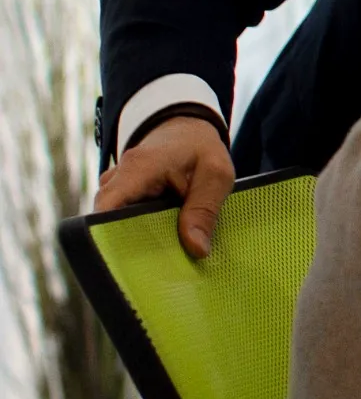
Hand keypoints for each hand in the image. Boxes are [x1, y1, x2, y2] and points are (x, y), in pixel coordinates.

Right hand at [92, 115, 235, 258]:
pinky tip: (159, 246)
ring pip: (114, 224)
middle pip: (107, 222)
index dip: (109, 236)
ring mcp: (116, 189)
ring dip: (136, 240)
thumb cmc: (200, 149)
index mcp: (138, 169)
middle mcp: (118, 179)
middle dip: (128, 246)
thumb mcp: (216, 174)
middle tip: (156, 268)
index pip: (107, 207)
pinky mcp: (120, 199)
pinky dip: (139, 233)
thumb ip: (205, 209)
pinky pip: (121, 220)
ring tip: (161, 260)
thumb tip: (196, 249)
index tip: (128, 261)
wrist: (186, 130)